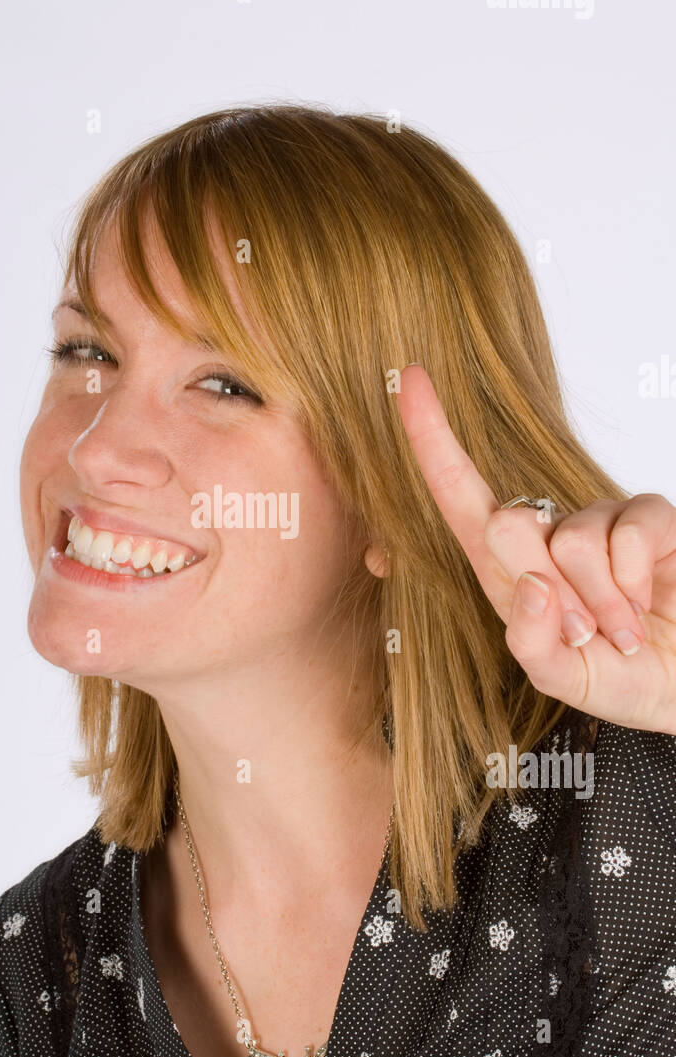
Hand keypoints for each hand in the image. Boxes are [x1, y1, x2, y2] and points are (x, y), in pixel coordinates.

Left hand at [390, 364, 675, 734]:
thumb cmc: (617, 676)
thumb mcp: (561, 677)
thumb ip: (532, 645)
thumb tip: (531, 585)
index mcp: (508, 568)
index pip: (459, 494)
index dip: (433, 437)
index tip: (408, 380)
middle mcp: (550, 534)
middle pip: (509, 525)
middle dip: (547, 595)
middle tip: (581, 633)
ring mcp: (600, 520)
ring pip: (573, 540)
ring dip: (598, 601)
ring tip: (619, 629)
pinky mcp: (649, 517)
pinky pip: (628, 533)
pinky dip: (634, 584)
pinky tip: (647, 605)